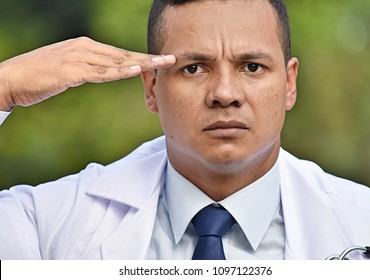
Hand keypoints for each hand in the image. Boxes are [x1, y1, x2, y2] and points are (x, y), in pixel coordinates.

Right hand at [0, 37, 175, 110]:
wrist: (10, 79)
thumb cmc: (37, 76)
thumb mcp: (66, 70)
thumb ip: (85, 69)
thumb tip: (100, 73)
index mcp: (84, 47)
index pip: (119, 53)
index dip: (140, 57)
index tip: (158, 61)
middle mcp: (84, 48)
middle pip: (124, 54)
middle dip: (149, 58)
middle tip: (171, 58)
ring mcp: (78, 57)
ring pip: (118, 61)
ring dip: (143, 63)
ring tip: (164, 63)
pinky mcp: (71, 71)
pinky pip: (101, 72)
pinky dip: (120, 71)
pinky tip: (136, 70)